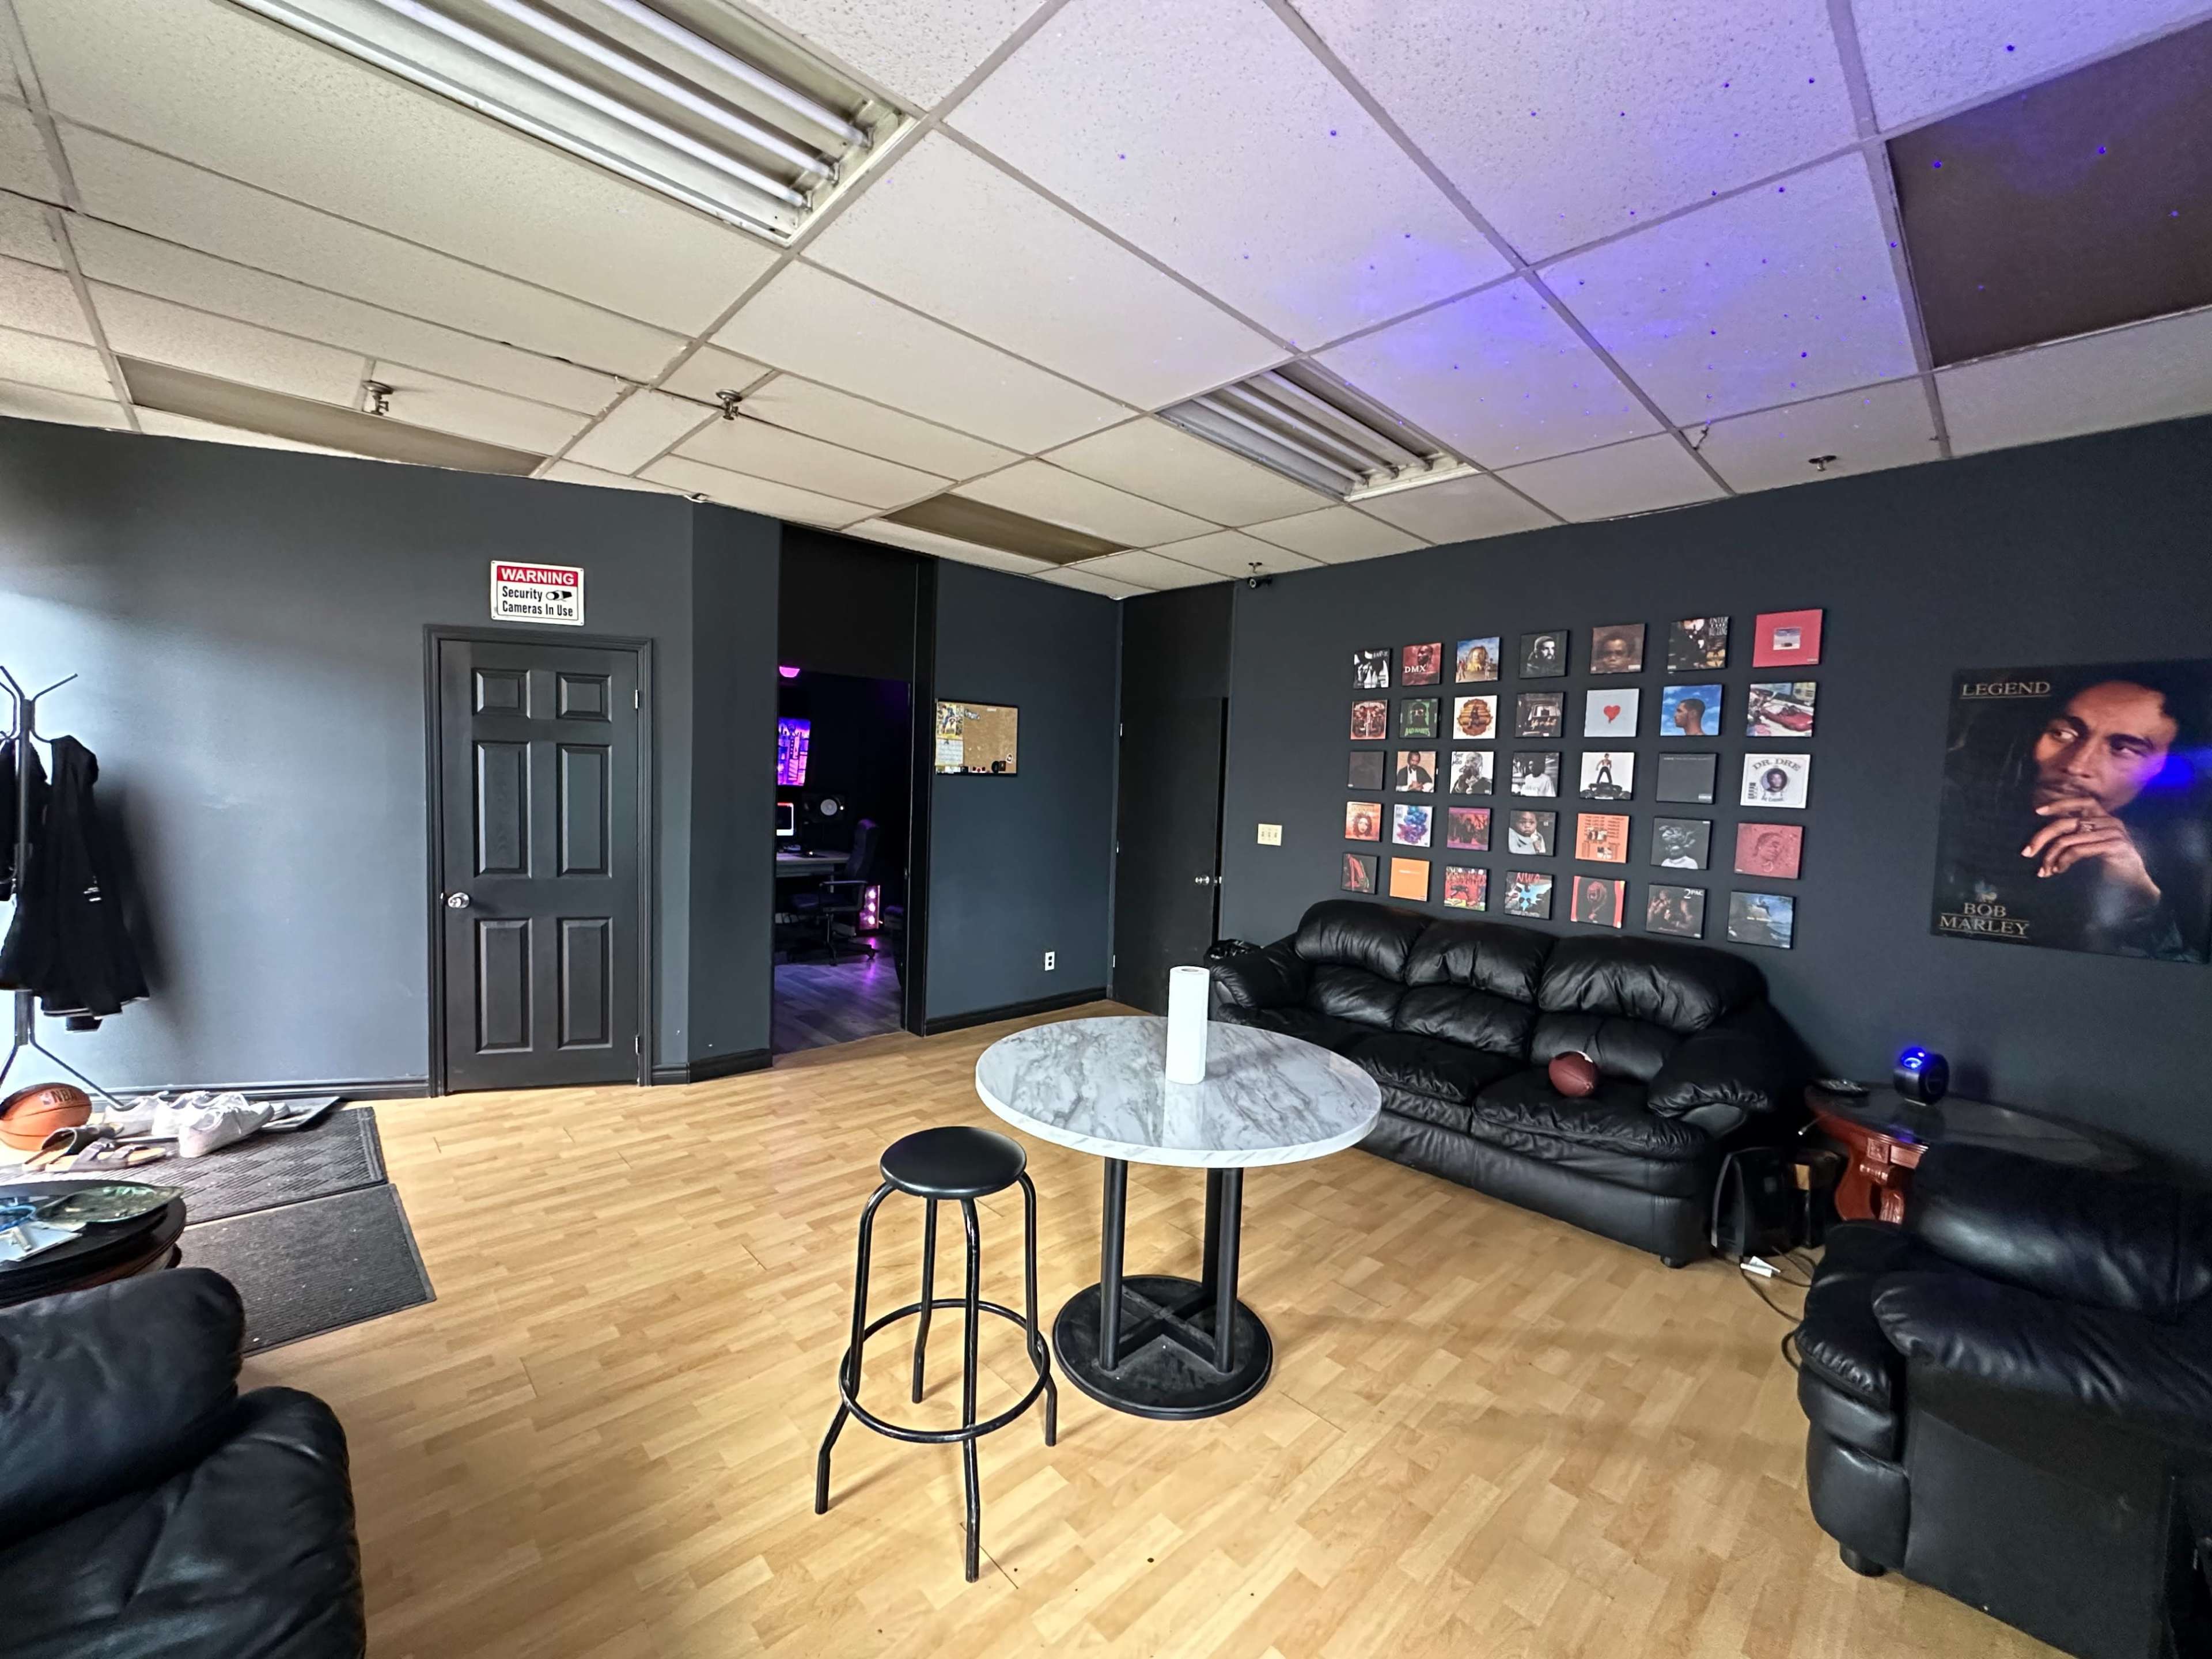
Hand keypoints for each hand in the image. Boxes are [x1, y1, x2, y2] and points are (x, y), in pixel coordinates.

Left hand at [2023, 794, 2160, 909]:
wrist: (2134, 884)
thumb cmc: (2108, 866)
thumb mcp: (2090, 846)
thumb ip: (2075, 836)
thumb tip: (2043, 837)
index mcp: (2104, 818)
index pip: (2081, 801)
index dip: (2059, 804)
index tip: (2038, 811)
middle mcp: (2110, 821)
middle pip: (2066, 823)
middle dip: (2042, 837)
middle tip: (2027, 852)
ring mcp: (2114, 833)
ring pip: (2068, 839)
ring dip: (2051, 856)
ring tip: (2045, 870)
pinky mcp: (2114, 846)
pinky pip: (2078, 850)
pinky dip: (2064, 861)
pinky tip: (2059, 870)